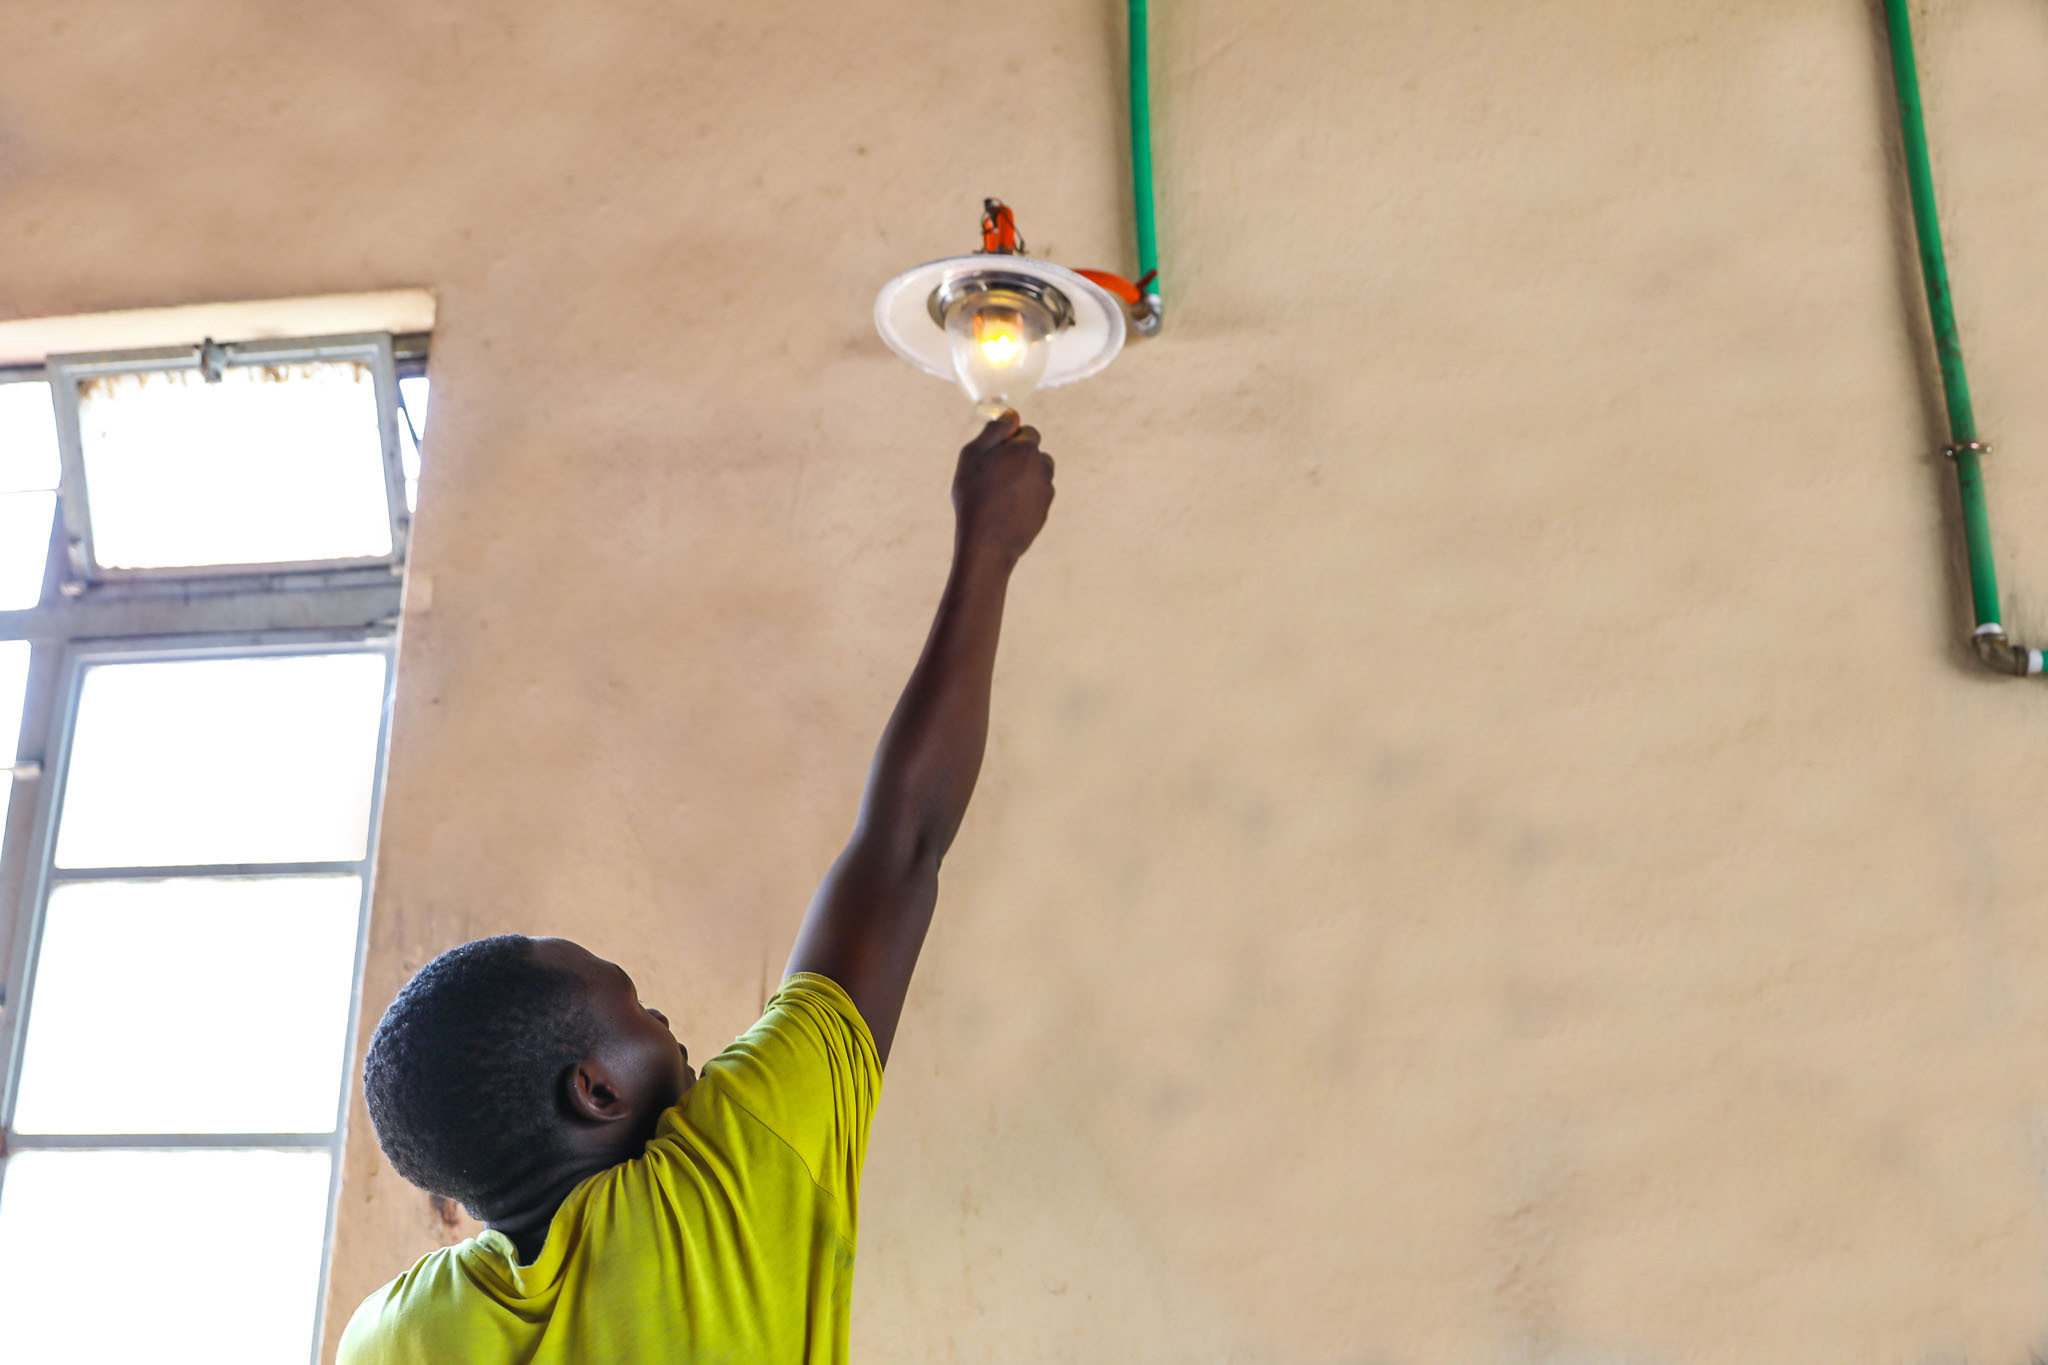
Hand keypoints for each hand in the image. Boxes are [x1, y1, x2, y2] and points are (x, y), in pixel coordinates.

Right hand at [953, 411, 1054, 568]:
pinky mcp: (1045, 510)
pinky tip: (1004, 509)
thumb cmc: (975, 496)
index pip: (1026, 431)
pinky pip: (1035, 495)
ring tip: (998, 494)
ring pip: (1036, 474)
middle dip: (1017, 458)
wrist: (987, 543)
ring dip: (1022, 478)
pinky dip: (1023, 497)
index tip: (993, 455)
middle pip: (1033, 453)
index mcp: (1027, 449)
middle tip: (993, 476)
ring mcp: (1046, 490)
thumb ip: (994, 430)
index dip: (1009, 441)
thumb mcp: (973, 455)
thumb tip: (1011, 415)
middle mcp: (1043, 466)